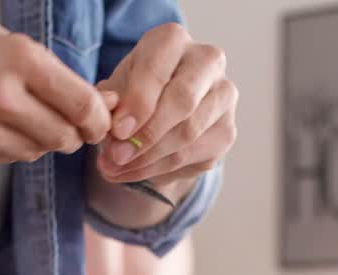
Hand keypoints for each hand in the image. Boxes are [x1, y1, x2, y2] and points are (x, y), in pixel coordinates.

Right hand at [0, 9, 111, 168]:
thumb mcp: (1, 42)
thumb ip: (48, 75)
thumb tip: (96, 106)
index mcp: (20, 60)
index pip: (83, 105)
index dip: (98, 120)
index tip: (98, 124)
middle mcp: (3, 98)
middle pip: (64, 137)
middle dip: (69, 134)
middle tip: (60, 125)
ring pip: (35, 153)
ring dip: (34, 141)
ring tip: (7, 117)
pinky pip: (2, 160)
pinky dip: (1, 147)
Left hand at [95, 24, 237, 185]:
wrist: (161, 110)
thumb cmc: (135, 91)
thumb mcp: (115, 90)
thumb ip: (111, 106)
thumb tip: (113, 133)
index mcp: (172, 41)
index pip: (158, 70)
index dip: (137, 104)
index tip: (117, 132)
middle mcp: (207, 61)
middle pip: (183, 101)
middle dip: (146, 135)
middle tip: (117, 156)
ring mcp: (223, 96)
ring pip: (188, 133)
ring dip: (148, 158)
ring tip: (116, 169)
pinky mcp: (226, 131)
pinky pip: (192, 156)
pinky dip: (158, 170)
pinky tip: (134, 172)